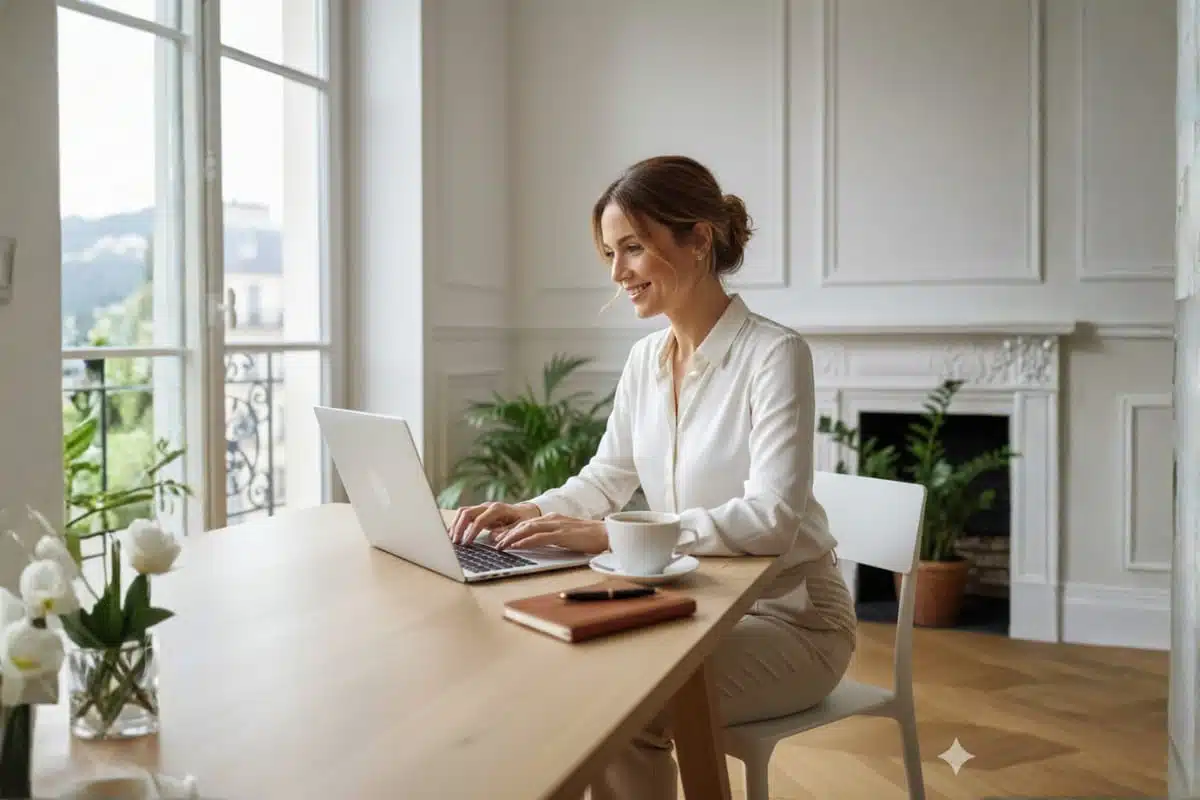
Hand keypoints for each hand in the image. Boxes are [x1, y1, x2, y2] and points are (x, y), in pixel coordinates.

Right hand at [449, 501, 541, 544]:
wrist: (525, 511)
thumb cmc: (524, 519)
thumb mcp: (521, 527)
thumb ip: (508, 532)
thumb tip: (494, 538)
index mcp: (498, 509)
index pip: (480, 519)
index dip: (472, 532)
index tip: (467, 543)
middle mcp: (487, 506)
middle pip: (467, 512)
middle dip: (459, 528)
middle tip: (455, 542)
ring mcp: (482, 508)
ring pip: (463, 512)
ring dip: (455, 525)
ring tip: (451, 540)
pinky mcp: (478, 512)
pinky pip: (464, 515)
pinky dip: (457, 524)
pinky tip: (453, 535)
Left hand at [492, 513, 608, 553]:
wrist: (609, 535)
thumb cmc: (590, 538)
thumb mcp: (567, 535)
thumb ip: (553, 537)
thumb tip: (538, 544)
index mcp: (553, 519)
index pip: (527, 523)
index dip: (511, 530)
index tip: (499, 538)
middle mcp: (553, 519)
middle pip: (524, 524)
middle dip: (507, 533)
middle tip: (494, 542)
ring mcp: (558, 526)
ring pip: (528, 529)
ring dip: (512, 537)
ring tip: (500, 546)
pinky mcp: (563, 534)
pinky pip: (540, 537)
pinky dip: (526, 541)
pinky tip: (517, 546)